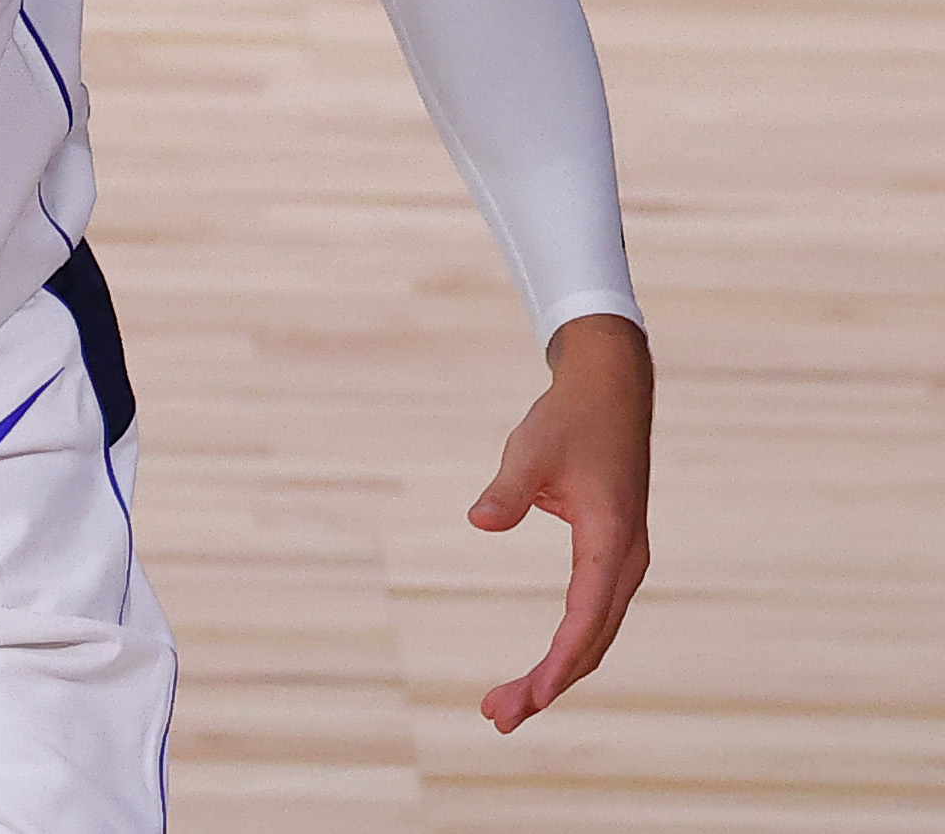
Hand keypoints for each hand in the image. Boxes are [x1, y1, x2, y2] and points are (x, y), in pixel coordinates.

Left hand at [468, 313, 651, 732]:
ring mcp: (623, 558)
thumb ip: (508, 488)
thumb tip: (481, 521)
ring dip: (558, 673)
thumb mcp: (531, 447)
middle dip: (548, 684)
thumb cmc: (570, 419)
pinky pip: (594, 614)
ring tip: (509, 705)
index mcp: (610, 540)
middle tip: (497, 718)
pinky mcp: (612, 553)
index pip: (585, 618)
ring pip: (595, 633)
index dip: (556, 664)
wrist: (611, 389)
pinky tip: (544, 669)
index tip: (528, 699)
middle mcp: (625, 558)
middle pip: (592, 641)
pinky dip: (570, 646)